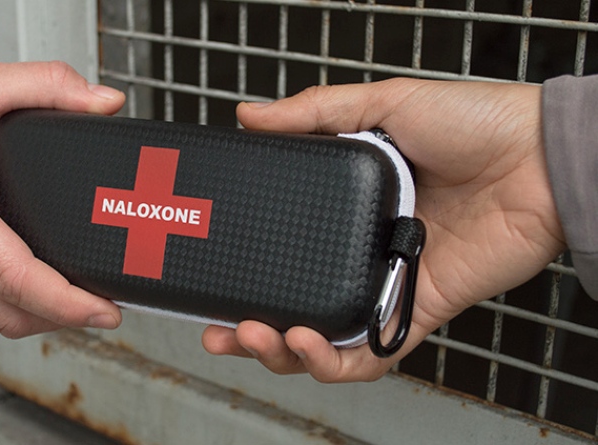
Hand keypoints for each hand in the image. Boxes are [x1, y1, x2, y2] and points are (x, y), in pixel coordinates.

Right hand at [0, 40, 124, 337]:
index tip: (104, 311)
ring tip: (76, 300)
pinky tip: (32, 281)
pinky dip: (7, 299)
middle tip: (104, 310)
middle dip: (63, 320)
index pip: (15, 278)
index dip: (66, 304)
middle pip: (5, 314)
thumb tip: (105, 102)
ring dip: (35, 315)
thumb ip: (49, 85)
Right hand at [202, 78, 565, 381]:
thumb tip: (249, 115)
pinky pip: (374, 352)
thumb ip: (315, 112)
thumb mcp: (383, 104)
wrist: (538, 155)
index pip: (283, 249)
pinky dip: (337, 363)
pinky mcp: (418, 309)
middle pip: (293, 304)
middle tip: (222, 329)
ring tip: (257, 336)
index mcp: (345, 208)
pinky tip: (308, 346)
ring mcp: (385, 284)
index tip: (210, 276)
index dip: (244, 270)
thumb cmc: (473, 123)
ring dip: (283, 351)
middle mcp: (358, 251)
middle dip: (250, 328)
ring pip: (324, 339)